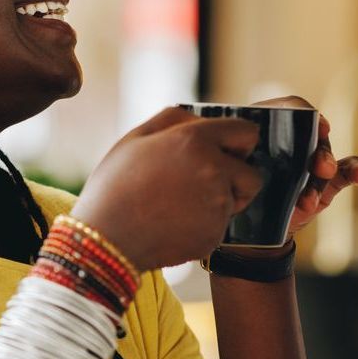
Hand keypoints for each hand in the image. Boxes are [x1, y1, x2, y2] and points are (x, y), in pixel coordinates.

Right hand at [73, 108, 263, 270]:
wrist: (105, 240)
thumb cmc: (115, 186)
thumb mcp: (137, 137)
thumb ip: (175, 119)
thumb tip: (201, 119)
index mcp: (195, 140)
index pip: (247, 133)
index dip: (237, 143)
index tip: (227, 152)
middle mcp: (213, 170)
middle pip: (252, 174)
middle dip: (236, 178)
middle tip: (202, 184)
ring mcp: (217, 206)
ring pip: (236, 202)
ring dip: (220, 203)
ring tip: (181, 205)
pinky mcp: (215, 235)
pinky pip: (220, 227)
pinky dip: (204, 226)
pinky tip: (175, 224)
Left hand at [215, 97, 357, 255]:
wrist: (254, 238)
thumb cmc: (237, 197)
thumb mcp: (230, 176)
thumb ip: (230, 161)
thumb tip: (213, 142)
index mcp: (269, 131)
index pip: (291, 109)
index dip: (306, 114)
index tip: (320, 127)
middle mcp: (294, 143)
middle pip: (313, 136)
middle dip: (320, 153)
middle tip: (321, 170)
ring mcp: (312, 163)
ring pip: (328, 160)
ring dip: (326, 177)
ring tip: (312, 202)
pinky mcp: (328, 183)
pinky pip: (347, 171)